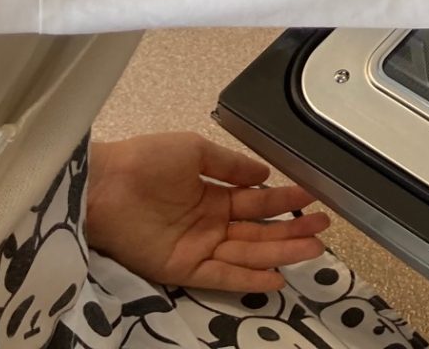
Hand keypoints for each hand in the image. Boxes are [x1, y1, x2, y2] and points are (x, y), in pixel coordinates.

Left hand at [84, 133, 330, 292]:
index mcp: (212, 195)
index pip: (257, 202)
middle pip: (259, 231)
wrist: (104, 185)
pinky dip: (249, 278)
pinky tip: (277, 277)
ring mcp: (198, 248)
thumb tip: (264, 174)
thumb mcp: (194, 151)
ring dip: (280, 253)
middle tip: (324, 229)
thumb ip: (230, 166)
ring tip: (313, 250)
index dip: (285, 201)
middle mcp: (210, 224)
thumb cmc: (146, 161)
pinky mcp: (182, 269)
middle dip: (291, 231)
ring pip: (248, 253)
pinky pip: (222, 275)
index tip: (313, 199)